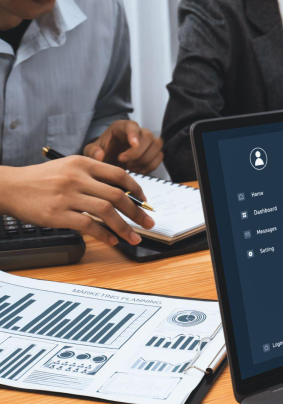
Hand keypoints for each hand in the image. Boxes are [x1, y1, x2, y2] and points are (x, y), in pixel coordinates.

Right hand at [0, 157, 154, 245]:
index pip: (119, 175)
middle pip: (117, 196)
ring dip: (125, 227)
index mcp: (82, 163)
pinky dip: (104, 235)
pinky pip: (88, 226)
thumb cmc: (41, 180)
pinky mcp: (57, 214)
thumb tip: (121, 193)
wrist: (9, 187)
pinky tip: (112, 240)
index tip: (145, 202)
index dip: (136, 189)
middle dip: (137, 212)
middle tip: (148, 223)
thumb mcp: (67, 168)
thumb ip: (92, 177)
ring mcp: (67, 196)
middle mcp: (77, 178)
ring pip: (106, 212)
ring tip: (134, 238)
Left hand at [84, 120, 163, 174]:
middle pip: (148, 136)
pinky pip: (159, 158)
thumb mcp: (91, 151)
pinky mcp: (154, 152)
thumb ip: (92, 152)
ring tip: (130, 167)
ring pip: (157, 146)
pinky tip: (137, 170)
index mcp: (121, 127)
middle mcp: (138, 131)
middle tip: (124, 162)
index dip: (134, 134)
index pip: (132, 126)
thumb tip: (99, 155)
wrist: (109, 159)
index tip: (133, 144)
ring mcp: (148, 141)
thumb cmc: (102, 152)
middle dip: (138, 153)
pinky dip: (149, 167)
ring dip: (145, 160)